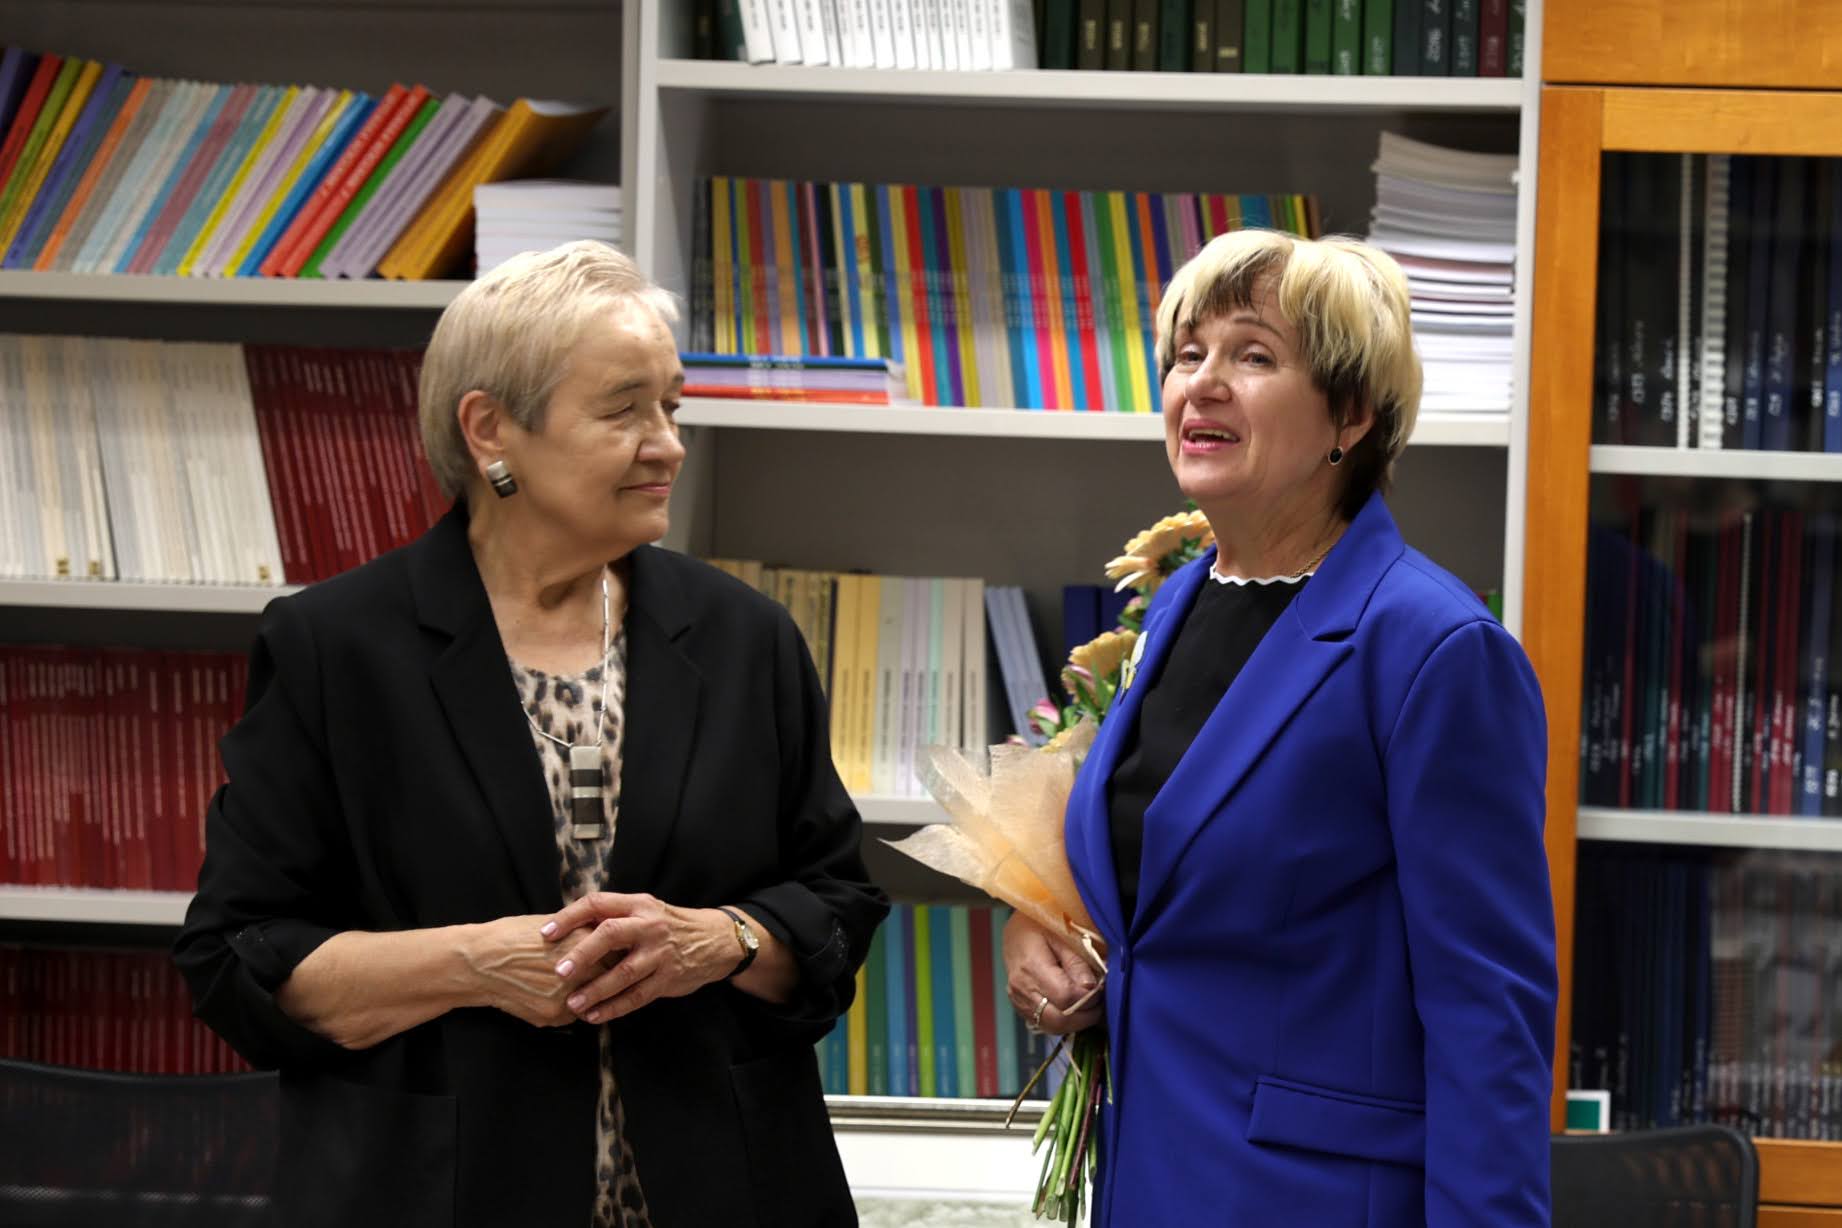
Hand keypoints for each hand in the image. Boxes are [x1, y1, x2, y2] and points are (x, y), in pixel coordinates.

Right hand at [461, 914, 608, 1027]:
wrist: (479, 962)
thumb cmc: (513, 936)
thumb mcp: (554, 925)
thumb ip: (582, 933)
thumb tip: (605, 938)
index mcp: (581, 944)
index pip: (618, 953)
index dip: (616, 954)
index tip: (615, 953)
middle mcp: (579, 972)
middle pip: (611, 979)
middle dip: (609, 976)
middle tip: (603, 972)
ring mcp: (567, 997)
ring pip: (594, 1001)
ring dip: (591, 995)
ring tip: (577, 985)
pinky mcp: (552, 1015)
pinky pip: (572, 1014)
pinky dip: (570, 1007)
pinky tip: (554, 995)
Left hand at [539, 892, 736, 1022]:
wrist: (715, 940)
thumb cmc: (669, 926)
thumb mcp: (645, 910)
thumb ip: (614, 917)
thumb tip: (567, 929)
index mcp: (638, 904)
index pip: (598, 903)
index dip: (569, 917)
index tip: (546, 933)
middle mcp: (649, 925)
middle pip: (610, 934)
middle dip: (582, 954)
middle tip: (559, 971)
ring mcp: (660, 953)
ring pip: (624, 972)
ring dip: (596, 990)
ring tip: (573, 1004)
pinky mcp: (668, 978)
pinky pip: (637, 996)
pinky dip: (614, 1008)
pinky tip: (595, 1016)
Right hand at [1003, 912, 1103, 1035]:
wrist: (1016, 929)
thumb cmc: (1041, 924)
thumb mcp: (1063, 934)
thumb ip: (1077, 962)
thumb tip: (1091, 988)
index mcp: (1031, 967)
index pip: (1066, 997)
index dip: (1089, 998)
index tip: (1101, 988)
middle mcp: (1022, 988)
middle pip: (1058, 1020)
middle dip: (1085, 1016)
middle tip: (1100, 1003)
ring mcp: (1018, 1000)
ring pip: (1052, 1027)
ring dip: (1075, 1022)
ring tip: (1089, 1005)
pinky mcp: (1020, 1006)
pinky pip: (1044, 1023)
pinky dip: (1063, 1021)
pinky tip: (1074, 1007)